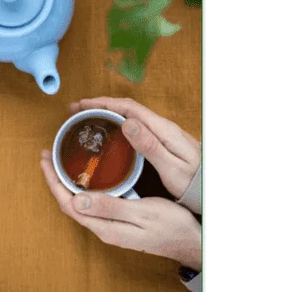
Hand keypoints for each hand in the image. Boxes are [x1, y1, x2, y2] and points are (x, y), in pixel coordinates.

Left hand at [41, 150, 201, 269]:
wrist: (192, 242)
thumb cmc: (172, 227)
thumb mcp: (142, 213)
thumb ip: (110, 207)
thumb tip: (77, 200)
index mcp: (105, 227)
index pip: (67, 203)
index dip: (53, 181)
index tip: (45, 159)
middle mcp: (103, 228)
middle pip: (68, 202)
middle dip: (55, 179)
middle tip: (48, 156)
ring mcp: (110, 226)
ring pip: (78, 203)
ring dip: (66, 183)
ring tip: (59, 163)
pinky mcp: (118, 222)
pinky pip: (91, 204)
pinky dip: (82, 187)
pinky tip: (85, 178)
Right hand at [71, 97, 200, 198]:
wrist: (215, 188)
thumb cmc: (195, 182)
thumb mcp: (171, 167)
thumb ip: (150, 145)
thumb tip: (128, 122)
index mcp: (162, 129)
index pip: (127, 107)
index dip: (102, 103)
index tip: (82, 105)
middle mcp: (162, 127)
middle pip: (126, 108)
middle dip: (100, 105)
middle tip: (77, 110)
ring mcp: (163, 133)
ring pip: (129, 116)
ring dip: (107, 113)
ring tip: (88, 118)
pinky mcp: (163, 141)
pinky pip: (135, 126)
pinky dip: (116, 123)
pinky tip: (109, 132)